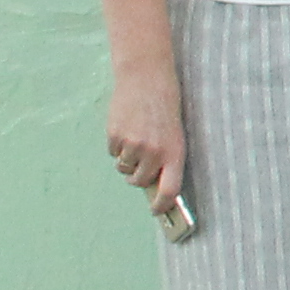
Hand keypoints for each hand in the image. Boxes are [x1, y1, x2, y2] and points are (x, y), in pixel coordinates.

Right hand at [104, 56, 187, 216]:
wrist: (147, 79)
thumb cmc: (165, 108)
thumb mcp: (175, 134)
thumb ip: (167, 159)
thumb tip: (154, 188)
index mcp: (176, 152)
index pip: (170, 190)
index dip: (162, 206)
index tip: (156, 211)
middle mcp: (155, 152)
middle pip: (140, 182)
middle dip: (138, 177)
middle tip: (141, 162)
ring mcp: (134, 144)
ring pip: (124, 168)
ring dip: (127, 160)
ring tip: (137, 137)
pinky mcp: (115, 136)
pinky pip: (113, 153)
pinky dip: (117, 146)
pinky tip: (126, 128)